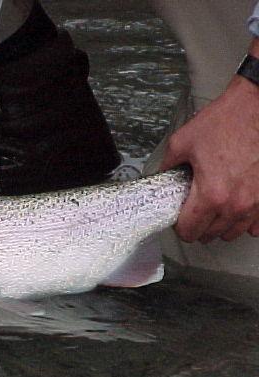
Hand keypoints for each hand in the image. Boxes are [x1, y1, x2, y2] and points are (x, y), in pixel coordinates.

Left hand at [160, 74, 258, 242]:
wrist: (257, 106)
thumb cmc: (227, 121)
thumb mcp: (182, 142)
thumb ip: (168, 165)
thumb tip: (163, 175)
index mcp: (211, 194)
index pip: (190, 230)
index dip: (179, 227)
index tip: (178, 220)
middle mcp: (236, 204)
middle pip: (210, 234)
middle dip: (198, 227)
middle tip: (193, 212)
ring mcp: (256, 202)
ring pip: (233, 232)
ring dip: (220, 226)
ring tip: (213, 211)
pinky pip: (256, 224)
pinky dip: (245, 222)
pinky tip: (237, 212)